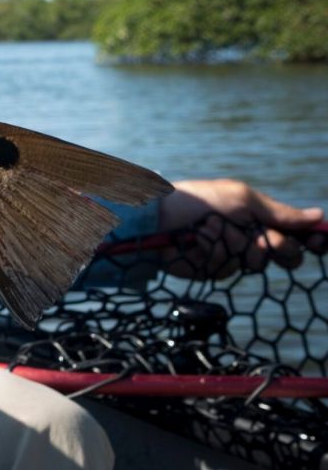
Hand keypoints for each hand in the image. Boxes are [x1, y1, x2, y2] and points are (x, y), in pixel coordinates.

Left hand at [158, 179, 325, 278]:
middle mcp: (249, 238)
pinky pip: (227, 270)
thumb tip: (319, 216)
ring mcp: (231, 255)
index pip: (296, 233)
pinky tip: (199, 241)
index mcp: (259, 218)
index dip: (310, 239)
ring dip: (236, 244)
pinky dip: (214, 253)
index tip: (318, 240)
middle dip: (276, 245)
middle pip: (286, 254)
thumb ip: (279, 212)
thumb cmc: (199, 201)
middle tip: (264, 237)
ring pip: (256, 263)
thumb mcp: (242, 199)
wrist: (157, 218)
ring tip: (213, 228)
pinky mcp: (211, 269)